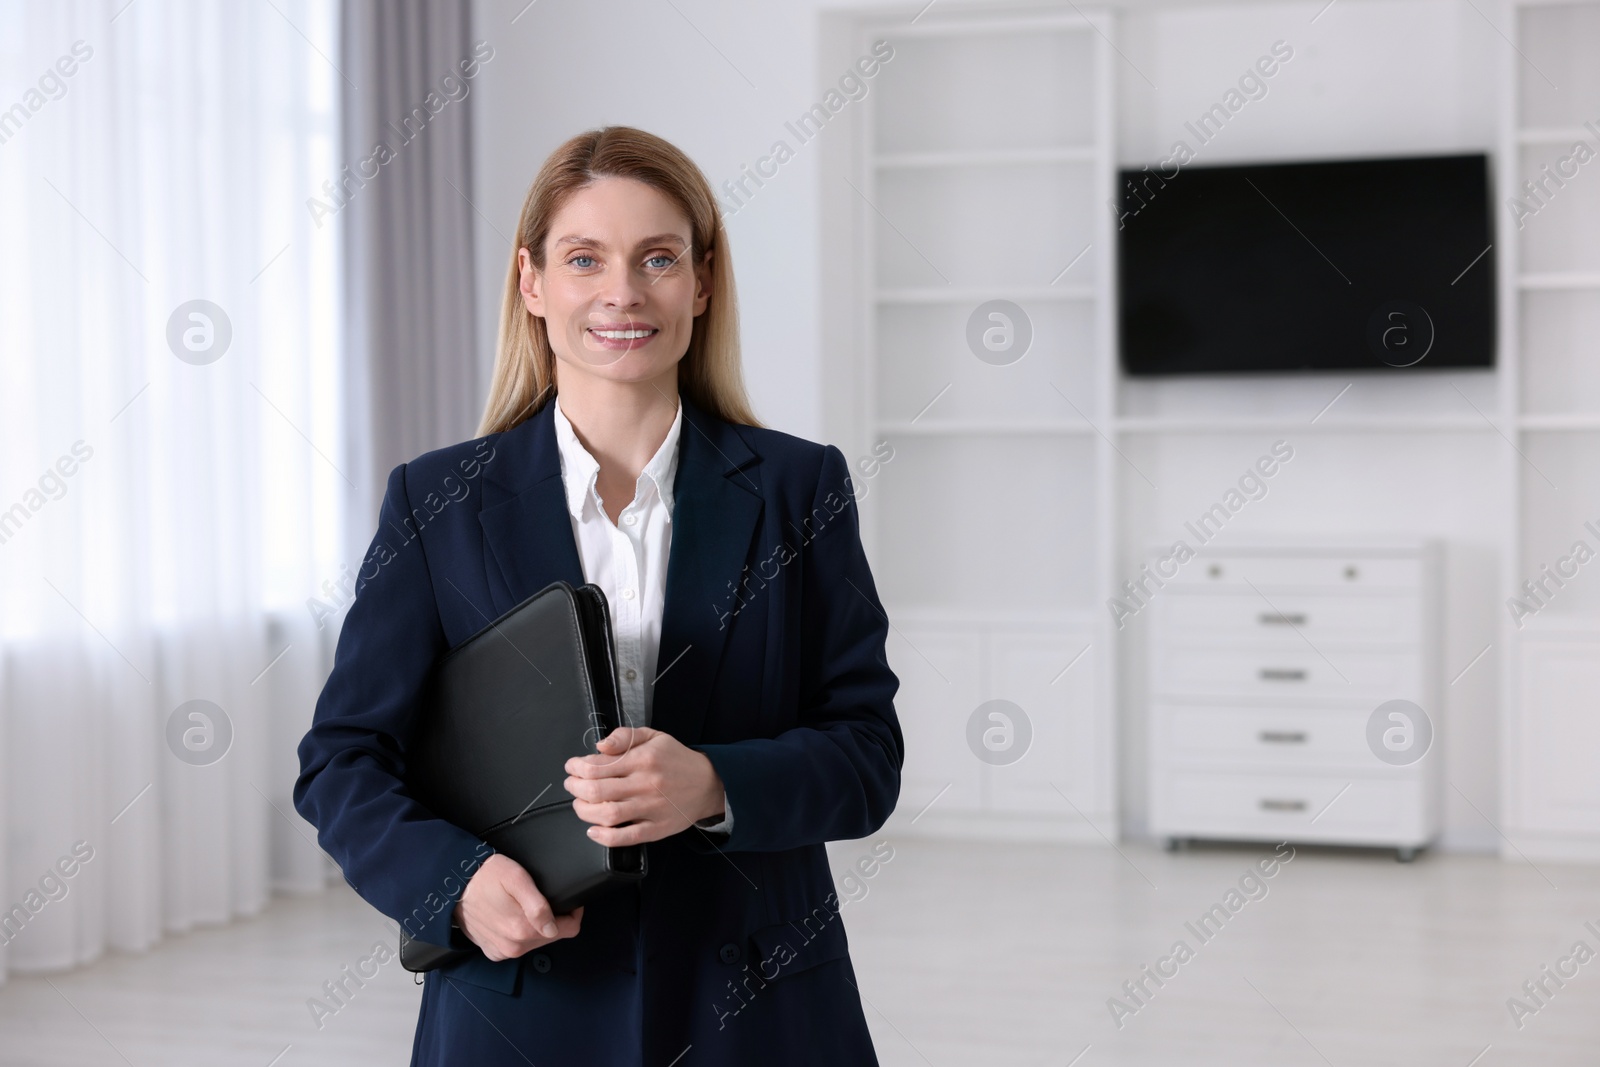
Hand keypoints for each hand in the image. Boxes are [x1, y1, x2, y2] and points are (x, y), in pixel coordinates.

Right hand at [452, 853, 582, 961]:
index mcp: (523, 929)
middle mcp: (513, 947)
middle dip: (553, 919)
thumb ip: (538, 905)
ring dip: (536, 927)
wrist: (452, 886)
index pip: (568, 929)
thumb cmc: (486, 876)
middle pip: (552, 936)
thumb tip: (553, 928)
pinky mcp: (493, 952)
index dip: (572, 912)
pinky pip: (518, 946)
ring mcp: (502, 952)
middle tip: (540, 899)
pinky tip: (510, 917)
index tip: (567, 900)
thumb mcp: (516, 878)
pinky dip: (519, 934)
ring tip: (524, 906)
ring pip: (536, 942)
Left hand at [564, 726, 724, 845]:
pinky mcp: (656, 829)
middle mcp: (645, 784)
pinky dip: (604, 837)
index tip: (572, 767)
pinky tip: (593, 831)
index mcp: (643, 759)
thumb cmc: (677, 760)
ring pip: (606, 815)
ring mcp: (651, 809)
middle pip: (596, 791)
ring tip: (580, 804)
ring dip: (584, 811)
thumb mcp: (654, 736)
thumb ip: (625, 736)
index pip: (597, 766)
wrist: (708, 784)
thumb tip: (599, 746)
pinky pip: (625, 837)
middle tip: (571, 785)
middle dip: (575, 788)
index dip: (577, 767)